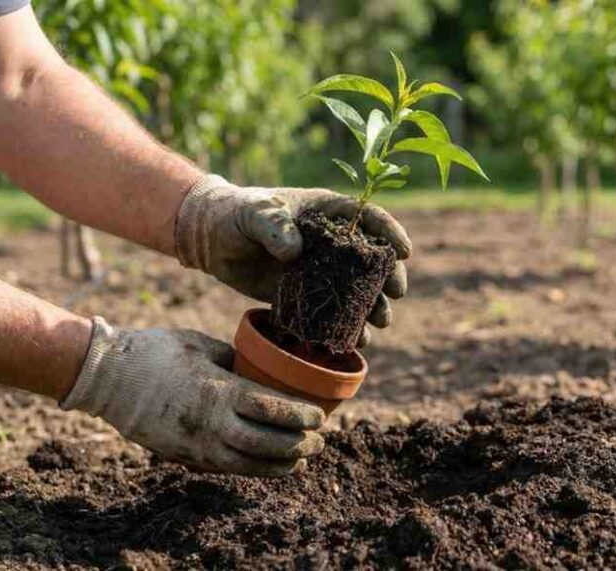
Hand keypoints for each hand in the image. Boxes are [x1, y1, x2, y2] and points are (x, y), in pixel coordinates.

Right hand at [61, 317, 325, 476]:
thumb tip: (260, 366)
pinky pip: (227, 468)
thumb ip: (235, 359)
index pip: (273, 410)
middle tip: (320, 441)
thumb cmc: (156, 352)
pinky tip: (269, 465)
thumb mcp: (202, 345)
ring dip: (280, 464)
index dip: (301, 417)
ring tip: (301, 459)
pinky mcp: (183, 456)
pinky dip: (253, 469)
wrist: (105, 378)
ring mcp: (197, 445)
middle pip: (267, 443)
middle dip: (299, 445)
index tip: (321, 417)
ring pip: (249, 464)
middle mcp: (212, 424)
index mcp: (220, 391)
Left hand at [173, 175, 410, 346]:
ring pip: (359, 289)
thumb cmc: (234, 214)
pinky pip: (334, 312)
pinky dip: (347, 327)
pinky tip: (356, 340)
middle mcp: (334, 242)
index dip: (390, 233)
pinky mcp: (309, 296)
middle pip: (374, 258)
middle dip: (390, 276)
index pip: (369, 218)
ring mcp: (323, 271)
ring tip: (380, 323)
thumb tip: (295, 252)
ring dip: (374, 306)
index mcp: (328, 213)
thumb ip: (273, 226)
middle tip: (396, 294)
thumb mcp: (252, 214)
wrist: (211, 240)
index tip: (404, 252)